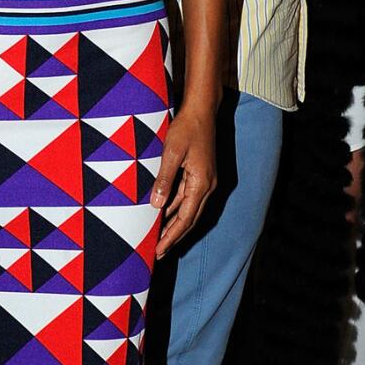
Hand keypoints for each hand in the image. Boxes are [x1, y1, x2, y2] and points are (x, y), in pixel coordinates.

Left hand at [151, 100, 216, 258]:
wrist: (201, 110)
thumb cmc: (186, 128)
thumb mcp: (172, 152)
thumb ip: (164, 179)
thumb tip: (157, 205)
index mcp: (201, 183)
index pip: (185, 218)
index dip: (171, 236)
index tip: (159, 250)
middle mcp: (207, 186)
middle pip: (190, 219)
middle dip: (174, 237)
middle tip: (158, 253)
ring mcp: (206, 181)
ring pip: (189, 210)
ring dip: (175, 225)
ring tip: (159, 239)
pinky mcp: (201, 175)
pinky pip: (188, 199)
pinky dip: (176, 210)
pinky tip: (164, 215)